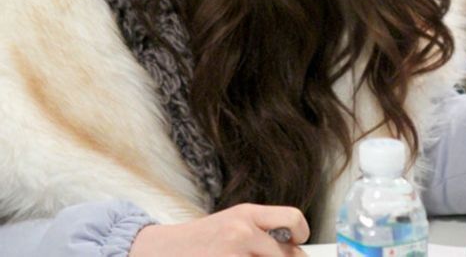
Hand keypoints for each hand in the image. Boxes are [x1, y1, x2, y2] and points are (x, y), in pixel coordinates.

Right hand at [129, 203, 309, 255]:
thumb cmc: (203, 240)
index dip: (301, 234)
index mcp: (247, 213)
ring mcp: (232, 254)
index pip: (292, 218)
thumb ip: (262, 233)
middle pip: (285, 255)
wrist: (164, 250)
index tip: (298, 243)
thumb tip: (295, 251)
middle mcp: (241, 231)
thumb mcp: (233, 224)